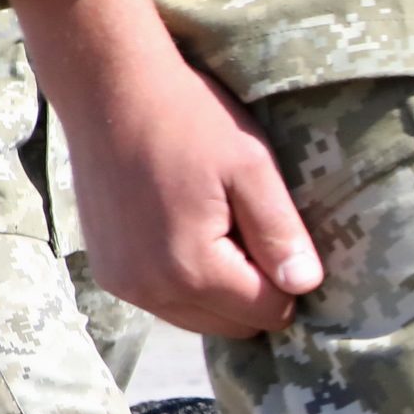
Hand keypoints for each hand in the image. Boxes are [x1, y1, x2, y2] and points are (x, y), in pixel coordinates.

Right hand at [0, 0, 320, 335]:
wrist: (108, 89)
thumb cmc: (188, 121)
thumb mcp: (251, 169)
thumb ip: (280, 234)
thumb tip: (306, 286)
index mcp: (192, 270)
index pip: (269, 312)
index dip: (289, 279)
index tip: (279, 233)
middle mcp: (151, 291)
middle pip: (235, 325)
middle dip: (254, 289)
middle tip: (249, 227)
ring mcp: (123, 284)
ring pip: (200, 318)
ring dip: (221, 289)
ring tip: (218, 225)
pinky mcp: (107, 272)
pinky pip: (167, 302)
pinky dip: (188, 282)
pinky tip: (188, 231)